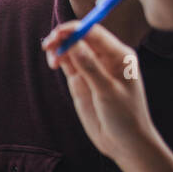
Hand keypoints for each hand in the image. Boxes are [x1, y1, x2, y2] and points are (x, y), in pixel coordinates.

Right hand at [43, 22, 158, 163]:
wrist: (123, 141)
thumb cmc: (124, 116)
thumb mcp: (107, 91)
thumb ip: (90, 67)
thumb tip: (74, 43)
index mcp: (120, 56)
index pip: (95, 33)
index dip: (76, 29)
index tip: (58, 33)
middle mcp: (106, 58)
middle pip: (81, 38)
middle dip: (63, 37)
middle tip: (48, 44)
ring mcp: (92, 69)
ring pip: (71, 49)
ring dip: (58, 49)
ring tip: (52, 61)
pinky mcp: (80, 80)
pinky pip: (67, 62)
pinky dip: (58, 59)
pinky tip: (53, 63)